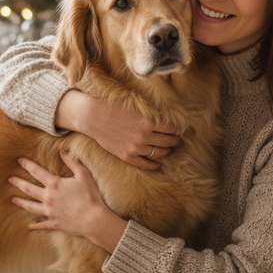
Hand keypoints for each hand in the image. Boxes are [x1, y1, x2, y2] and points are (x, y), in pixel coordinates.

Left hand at [9, 152, 126, 252]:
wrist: (93, 220)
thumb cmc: (90, 196)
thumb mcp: (83, 174)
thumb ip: (72, 162)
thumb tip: (62, 151)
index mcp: (54, 184)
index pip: (36, 172)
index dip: (27, 165)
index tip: (19, 160)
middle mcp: (48, 197)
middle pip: (28, 189)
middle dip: (18, 183)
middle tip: (10, 180)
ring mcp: (50, 211)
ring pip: (30, 206)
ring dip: (21, 202)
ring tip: (13, 199)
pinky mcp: (54, 223)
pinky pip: (41, 224)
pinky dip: (35, 225)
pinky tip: (29, 226)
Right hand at [55, 91, 179, 170]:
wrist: (93, 117)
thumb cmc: (114, 107)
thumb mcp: (136, 106)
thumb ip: (151, 114)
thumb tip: (168, 119)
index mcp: (148, 121)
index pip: (171, 128)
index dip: (177, 129)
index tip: (179, 129)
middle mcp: (144, 136)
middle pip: (168, 141)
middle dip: (175, 140)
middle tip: (178, 140)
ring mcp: (136, 148)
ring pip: (159, 153)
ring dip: (167, 151)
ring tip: (169, 149)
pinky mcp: (127, 156)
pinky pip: (145, 164)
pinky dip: (154, 165)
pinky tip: (159, 164)